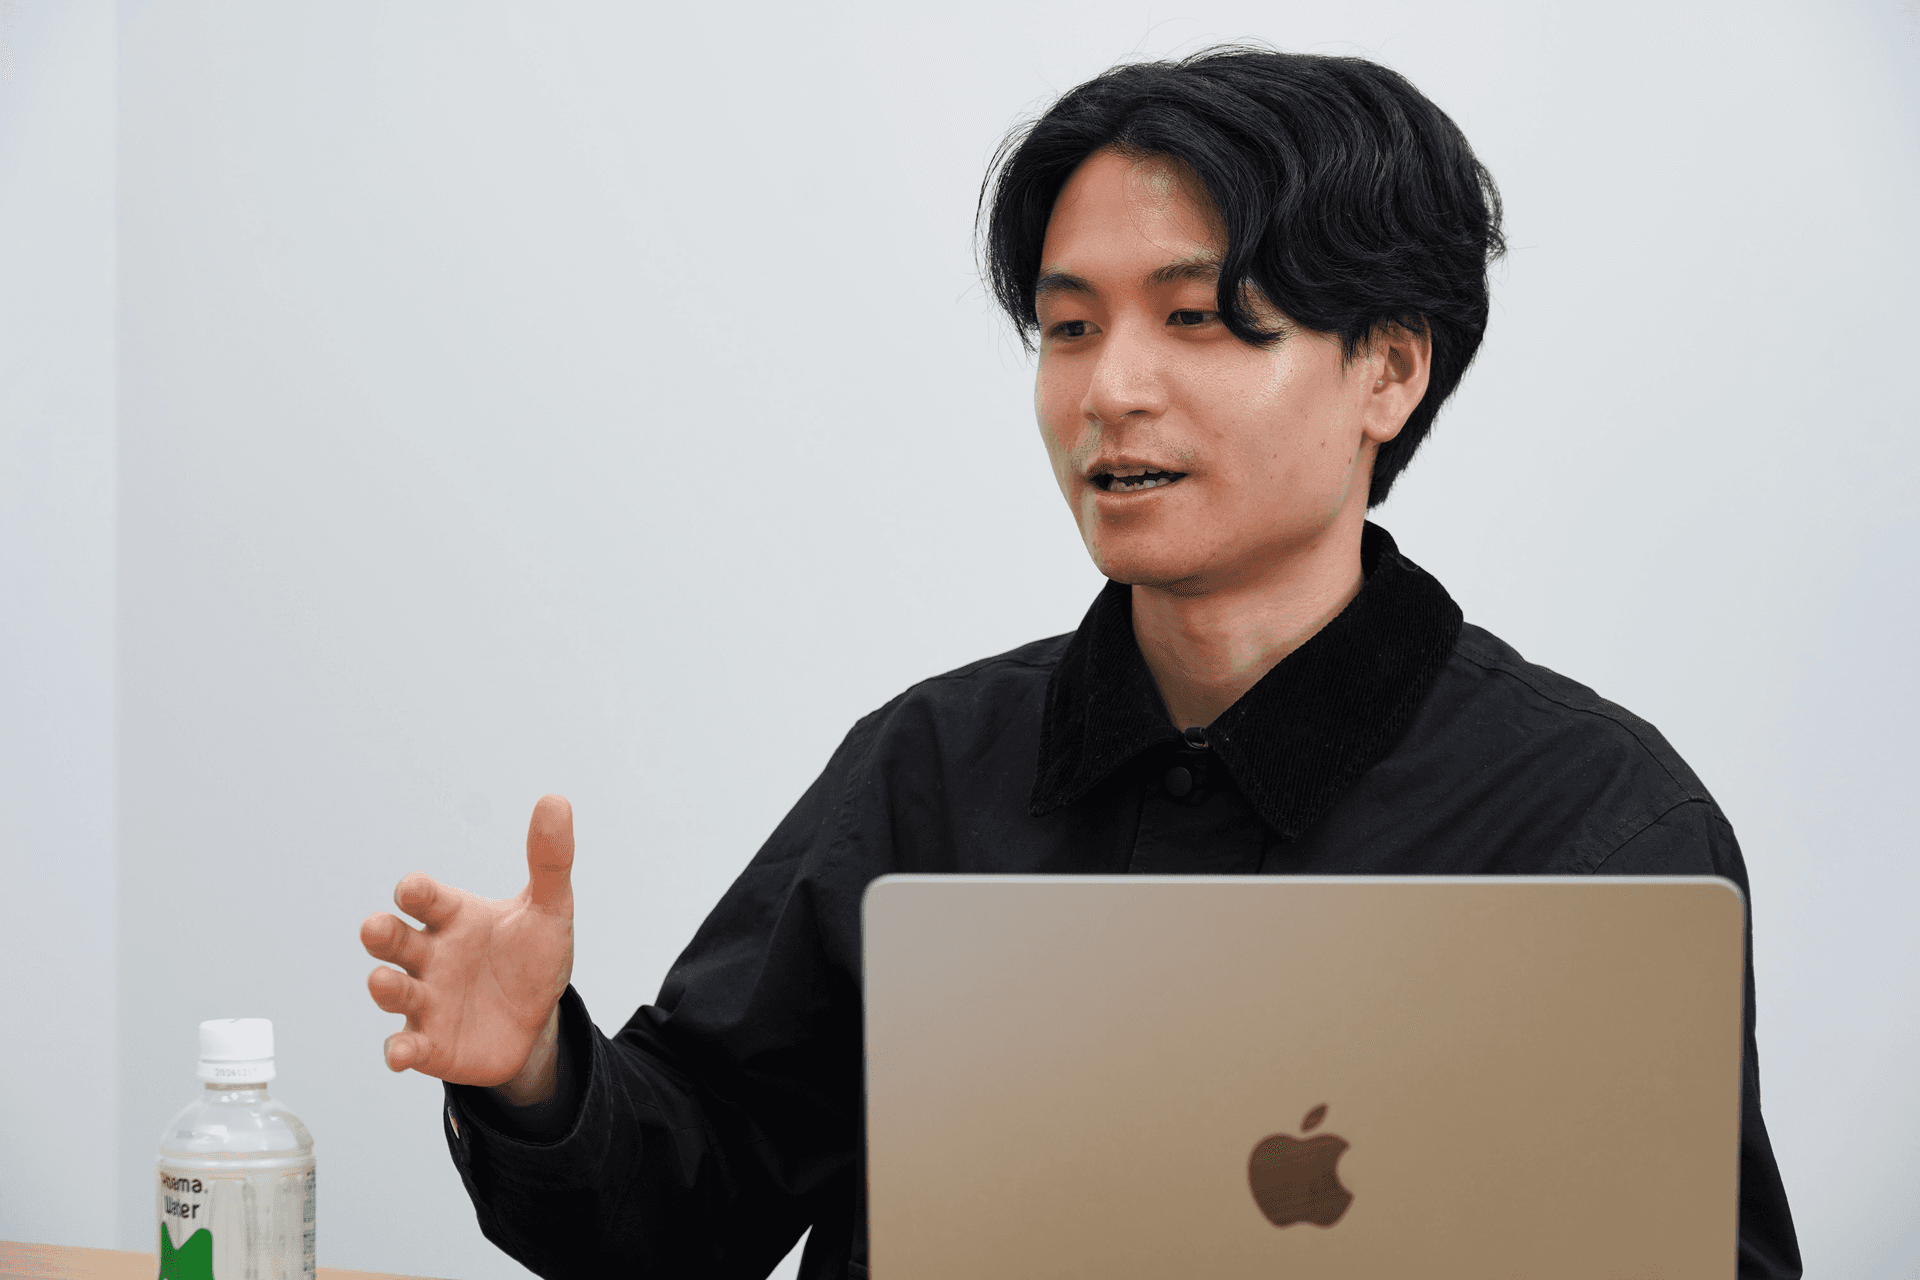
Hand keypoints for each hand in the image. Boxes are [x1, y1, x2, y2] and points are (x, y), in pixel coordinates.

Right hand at [361, 794, 574, 1101]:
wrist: (538, 1022)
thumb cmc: (531, 958)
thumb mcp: (550, 910)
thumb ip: (550, 860)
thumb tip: (556, 799)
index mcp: (453, 917)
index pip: (426, 898)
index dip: (416, 892)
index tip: (414, 890)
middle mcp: (430, 955)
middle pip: (394, 939)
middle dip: (381, 933)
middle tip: (375, 928)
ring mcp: (425, 999)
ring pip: (393, 989)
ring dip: (383, 986)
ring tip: (383, 981)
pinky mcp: (430, 1043)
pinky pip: (406, 1046)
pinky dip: (399, 1051)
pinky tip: (400, 1055)